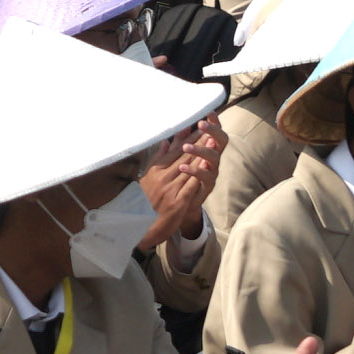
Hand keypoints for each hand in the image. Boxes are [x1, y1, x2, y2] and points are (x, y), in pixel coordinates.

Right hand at [139, 119, 220, 251]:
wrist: (142, 226)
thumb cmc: (144, 200)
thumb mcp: (147, 177)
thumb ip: (157, 159)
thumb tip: (164, 141)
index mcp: (155, 170)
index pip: (174, 150)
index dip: (188, 138)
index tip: (198, 127)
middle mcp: (162, 177)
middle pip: (183, 155)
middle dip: (198, 141)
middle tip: (209, 127)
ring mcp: (170, 189)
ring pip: (189, 167)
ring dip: (202, 153)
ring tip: (212, 140)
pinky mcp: (177, 201)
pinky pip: (191, 184)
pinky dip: (199, 172)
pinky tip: (208, 164)